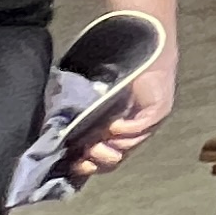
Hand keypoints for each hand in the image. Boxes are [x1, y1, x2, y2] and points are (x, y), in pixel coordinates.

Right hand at [73, 47, 173, 179]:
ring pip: (127, 146)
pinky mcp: (158, 111)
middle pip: (115, 159)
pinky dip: (124, 130)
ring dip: (110, 148)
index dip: (87, 166)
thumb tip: (57, 136)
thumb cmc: (116, 73)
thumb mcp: (92, 101)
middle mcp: (132, 132)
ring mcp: (148, 123)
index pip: (102, 160)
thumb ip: (79, 119)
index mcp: (115, 133)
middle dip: (98, 161)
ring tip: (97, 141)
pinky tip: (113, 125)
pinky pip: (140, 128)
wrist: (145, 48)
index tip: (74, 165)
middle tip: (86, 155)